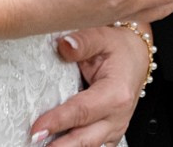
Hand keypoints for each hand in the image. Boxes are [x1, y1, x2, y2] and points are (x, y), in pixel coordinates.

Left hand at [29, 24, 151, 146]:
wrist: (137, 57)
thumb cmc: (119, 48)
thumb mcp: (102, 37)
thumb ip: (82, 42)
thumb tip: (63, 45)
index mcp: (116, 94)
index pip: (82, 112)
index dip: (57, 121)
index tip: (36, 129)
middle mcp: (117, 117)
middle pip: (85, 139)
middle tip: (35, 144)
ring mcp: (114, 128)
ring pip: (88, 146)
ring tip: (41, 146)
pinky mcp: (109, 134)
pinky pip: (91, 145)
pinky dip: (74, 146)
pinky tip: (55, 143)